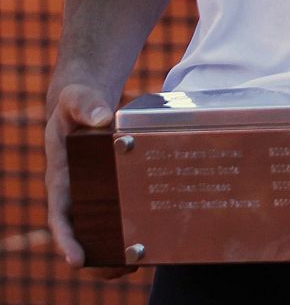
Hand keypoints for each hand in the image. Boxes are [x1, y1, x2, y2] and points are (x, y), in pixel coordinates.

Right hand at [44, 83, 130, 276]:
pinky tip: (150, 237)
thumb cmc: (77, 102)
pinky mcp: (109, 185)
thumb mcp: (77, 98)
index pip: (60, 215)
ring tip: (138, 264)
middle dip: (96, 254)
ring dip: (115, 247)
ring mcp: (91, 190)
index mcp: (61, 176)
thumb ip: (86, 105)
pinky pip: (116, 210)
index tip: (77, 260)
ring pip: (99, 226)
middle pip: (81, 231)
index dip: (66, 239)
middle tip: (120, 269)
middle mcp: (74, 190)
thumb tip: (102, 118)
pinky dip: (128, 225)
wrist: (85, 101)